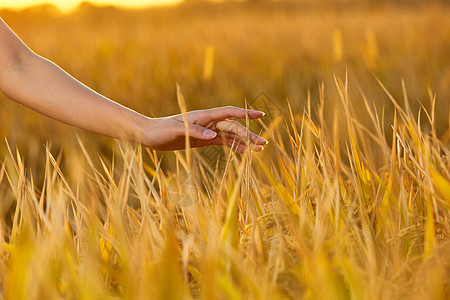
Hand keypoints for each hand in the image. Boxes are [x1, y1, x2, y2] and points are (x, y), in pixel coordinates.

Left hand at [139, 106, 267, 151]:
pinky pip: (222, 143)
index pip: (228, 113)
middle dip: (249, 134)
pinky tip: (244, 152)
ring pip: (231, 135)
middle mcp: (208, 122)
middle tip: (264, 143)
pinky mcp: (204, 140)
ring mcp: (207, 131)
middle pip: (234, 127)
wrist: (150, 135)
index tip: (260, 116)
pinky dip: (234, 147)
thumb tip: (214, 136)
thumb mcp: (176, 130)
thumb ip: (195, 132)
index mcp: (204, 116)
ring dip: (245, 141)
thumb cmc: (160, 130)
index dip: (244, 114)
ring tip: (259, 149)